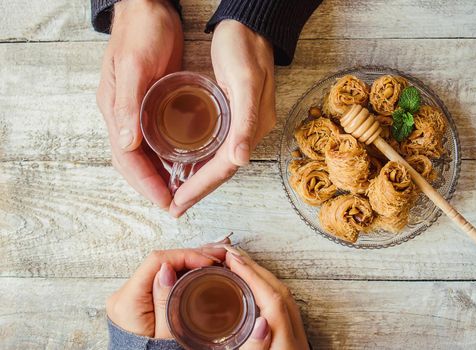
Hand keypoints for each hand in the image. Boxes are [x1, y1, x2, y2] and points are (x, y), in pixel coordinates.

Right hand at [96, 0, 182, 208]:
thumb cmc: (140, 32)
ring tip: (181, 192)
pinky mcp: (151, 105)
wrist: (148, 8)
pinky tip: (183, 164)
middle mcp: (124, 117)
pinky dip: (167, 157)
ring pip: (145, 155)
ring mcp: (137, 112)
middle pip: (135, 163)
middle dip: (153, 187)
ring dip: (161, 176)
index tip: (165, 202)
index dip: (145, 184)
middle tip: (175, 205)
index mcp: (115, 111)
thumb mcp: (136, 66)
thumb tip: (126, 145)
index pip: (127, 159)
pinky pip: (156, 140)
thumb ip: (129, 105)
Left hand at [106, 243, 227, 337]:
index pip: (156, 261)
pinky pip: (160, 279)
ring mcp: (130, 298)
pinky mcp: (138, 302)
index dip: (185, 255)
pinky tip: (198, 268)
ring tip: (213, 258)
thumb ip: (165, 303)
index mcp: (128, 302)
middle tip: (218, 255)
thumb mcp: (166, 337)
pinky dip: (181, 271)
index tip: (207, 261)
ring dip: (188, 262)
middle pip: (160, 263)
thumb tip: (167, 269)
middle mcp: (124, 296)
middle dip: (191, 256)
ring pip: (161, 268)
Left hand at [170, 20, 275, 216]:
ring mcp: (244, 124)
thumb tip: (240, 160)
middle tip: (175, 207)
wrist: (251, 25)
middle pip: (223, 170)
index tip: (178, 202)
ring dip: (200, 181)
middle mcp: (251, 130)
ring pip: (221, 162)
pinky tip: (190, 166)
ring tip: (179, 195)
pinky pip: (219, 148)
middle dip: (198, 190)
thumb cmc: (244, 47)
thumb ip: (245, 121)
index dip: (201, 187)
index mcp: (253, 125)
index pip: (225, 167)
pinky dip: (204, 162)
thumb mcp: (244, 80)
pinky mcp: (236, 116)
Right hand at [226, 248, 309, 349]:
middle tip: (233, 255)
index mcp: (287, 346)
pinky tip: (252, 288)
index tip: (233, 260)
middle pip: (281, 293)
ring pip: (283, 297)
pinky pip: (282, 305)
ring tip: (240, 265)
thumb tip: (261, 323)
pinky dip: (265, 289)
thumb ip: (255, 349)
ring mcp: (297, 339)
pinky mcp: (292, 342)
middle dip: (256, 270)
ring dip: (261, 277)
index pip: (273, 301)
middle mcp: (296, 340)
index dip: (252, 276)